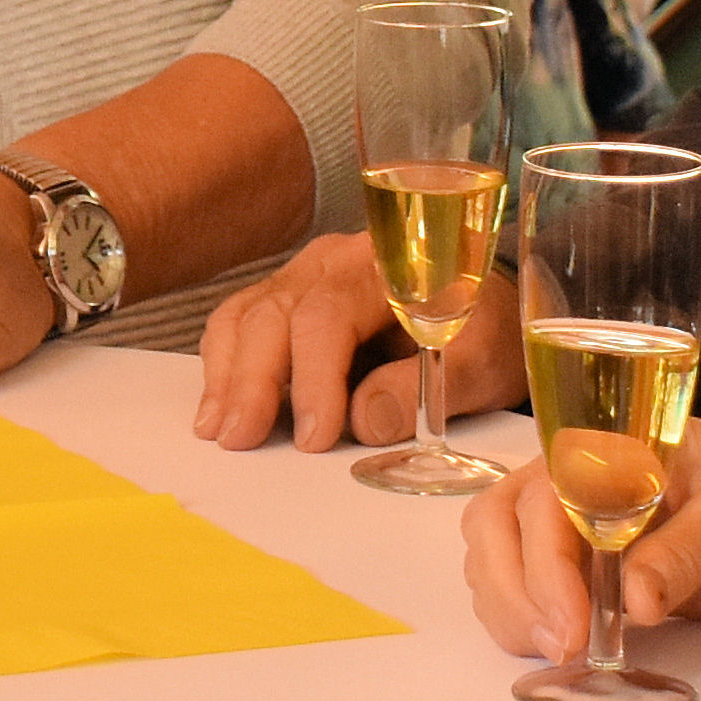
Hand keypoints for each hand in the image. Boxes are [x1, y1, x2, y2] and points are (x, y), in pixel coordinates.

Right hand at [191, 239, 521, 451]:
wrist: (483, 310)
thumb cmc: (483, 333)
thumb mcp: (480, 363)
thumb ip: (428, 388)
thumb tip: (366, 421)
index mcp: (386, 265)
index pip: (329, 314)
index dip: (315, 376)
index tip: (314, 436)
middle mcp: (332, 263)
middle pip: (274, 312)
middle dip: (253, 379)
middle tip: (240, 437)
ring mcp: (301, 279)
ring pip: (245, 316)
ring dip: (227, 375)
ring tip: (218, 429)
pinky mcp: (284, 302)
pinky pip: (238, 324)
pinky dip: (223, 366)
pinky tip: (217, 409)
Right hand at [455, 415, 700, 665]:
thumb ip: (688, 551)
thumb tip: (634, 601)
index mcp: (615, 447)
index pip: (542, 495)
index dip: (542, 561)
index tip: (572, 622)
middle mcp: (586, 484)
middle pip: (501, 525)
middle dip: (514, 590)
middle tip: (559, 648)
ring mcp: (587, 531)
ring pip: (503, 560)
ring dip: (515, 610)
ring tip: (562, 654)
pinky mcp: (598, 576)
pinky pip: (535, 593)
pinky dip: (531, 623)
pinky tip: (566, 650)